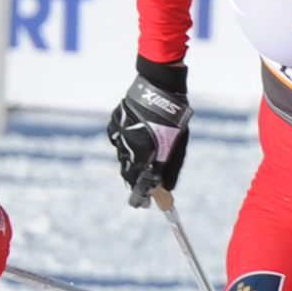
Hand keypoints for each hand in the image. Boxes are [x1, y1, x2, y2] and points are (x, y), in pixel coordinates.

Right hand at [107, 74, 192, 204]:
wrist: (159, 86)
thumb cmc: (173, 118)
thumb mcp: (177, 145)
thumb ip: (171, 168)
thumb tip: (168, 189)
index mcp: (141, 153)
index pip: (136, 184)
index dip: (141, 196)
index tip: (146, 204)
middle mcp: (125, 146)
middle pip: (128, 171)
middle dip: (137, 178)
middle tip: (148, 182)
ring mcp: (117, 134)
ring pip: (122, 155)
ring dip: (133, 159)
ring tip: (147, 151)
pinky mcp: (113, 123)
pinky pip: (119, 140)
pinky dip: (127, 143)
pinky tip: (139, 135)